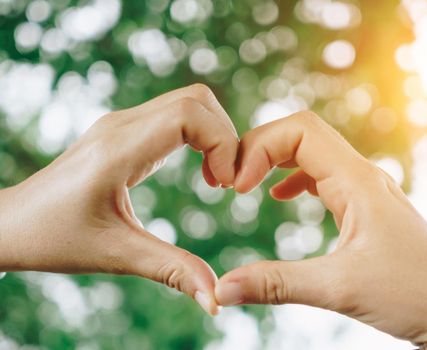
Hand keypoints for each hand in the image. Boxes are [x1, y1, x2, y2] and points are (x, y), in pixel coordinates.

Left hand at [0, 84, 237, 314]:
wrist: (13, 224)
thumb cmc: (54, 238)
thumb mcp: (116, 254)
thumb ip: (172, 271)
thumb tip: (217, 300)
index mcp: (118, 149)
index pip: (188, 114)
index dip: (221, 143)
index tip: (225, 186)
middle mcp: (121, 125)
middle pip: (196, 100)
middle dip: (225, 137)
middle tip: (227, 183)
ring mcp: (122, 123)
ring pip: (189, 103)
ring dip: (214, 136)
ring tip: (216, 180)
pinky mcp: (125, 131)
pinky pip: (177, 116)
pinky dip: (200, 137)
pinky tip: (201, 173)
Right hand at [215, 112, 426, 348]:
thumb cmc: (412, 296)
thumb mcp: (338, 289)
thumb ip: (276, 285)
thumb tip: (222, 289)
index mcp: (358, 182)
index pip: (301, 130)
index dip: (260, 146)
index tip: (237, 187)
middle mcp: (363, 176)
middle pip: (303, 133)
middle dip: (261, 147)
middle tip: (231, 180)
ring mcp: (366, 190)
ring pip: (313, 152)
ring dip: (276, 159)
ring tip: (246, 183)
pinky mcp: (365, 207)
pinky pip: (324, 175)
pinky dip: (294, 177)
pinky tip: (278, 195)